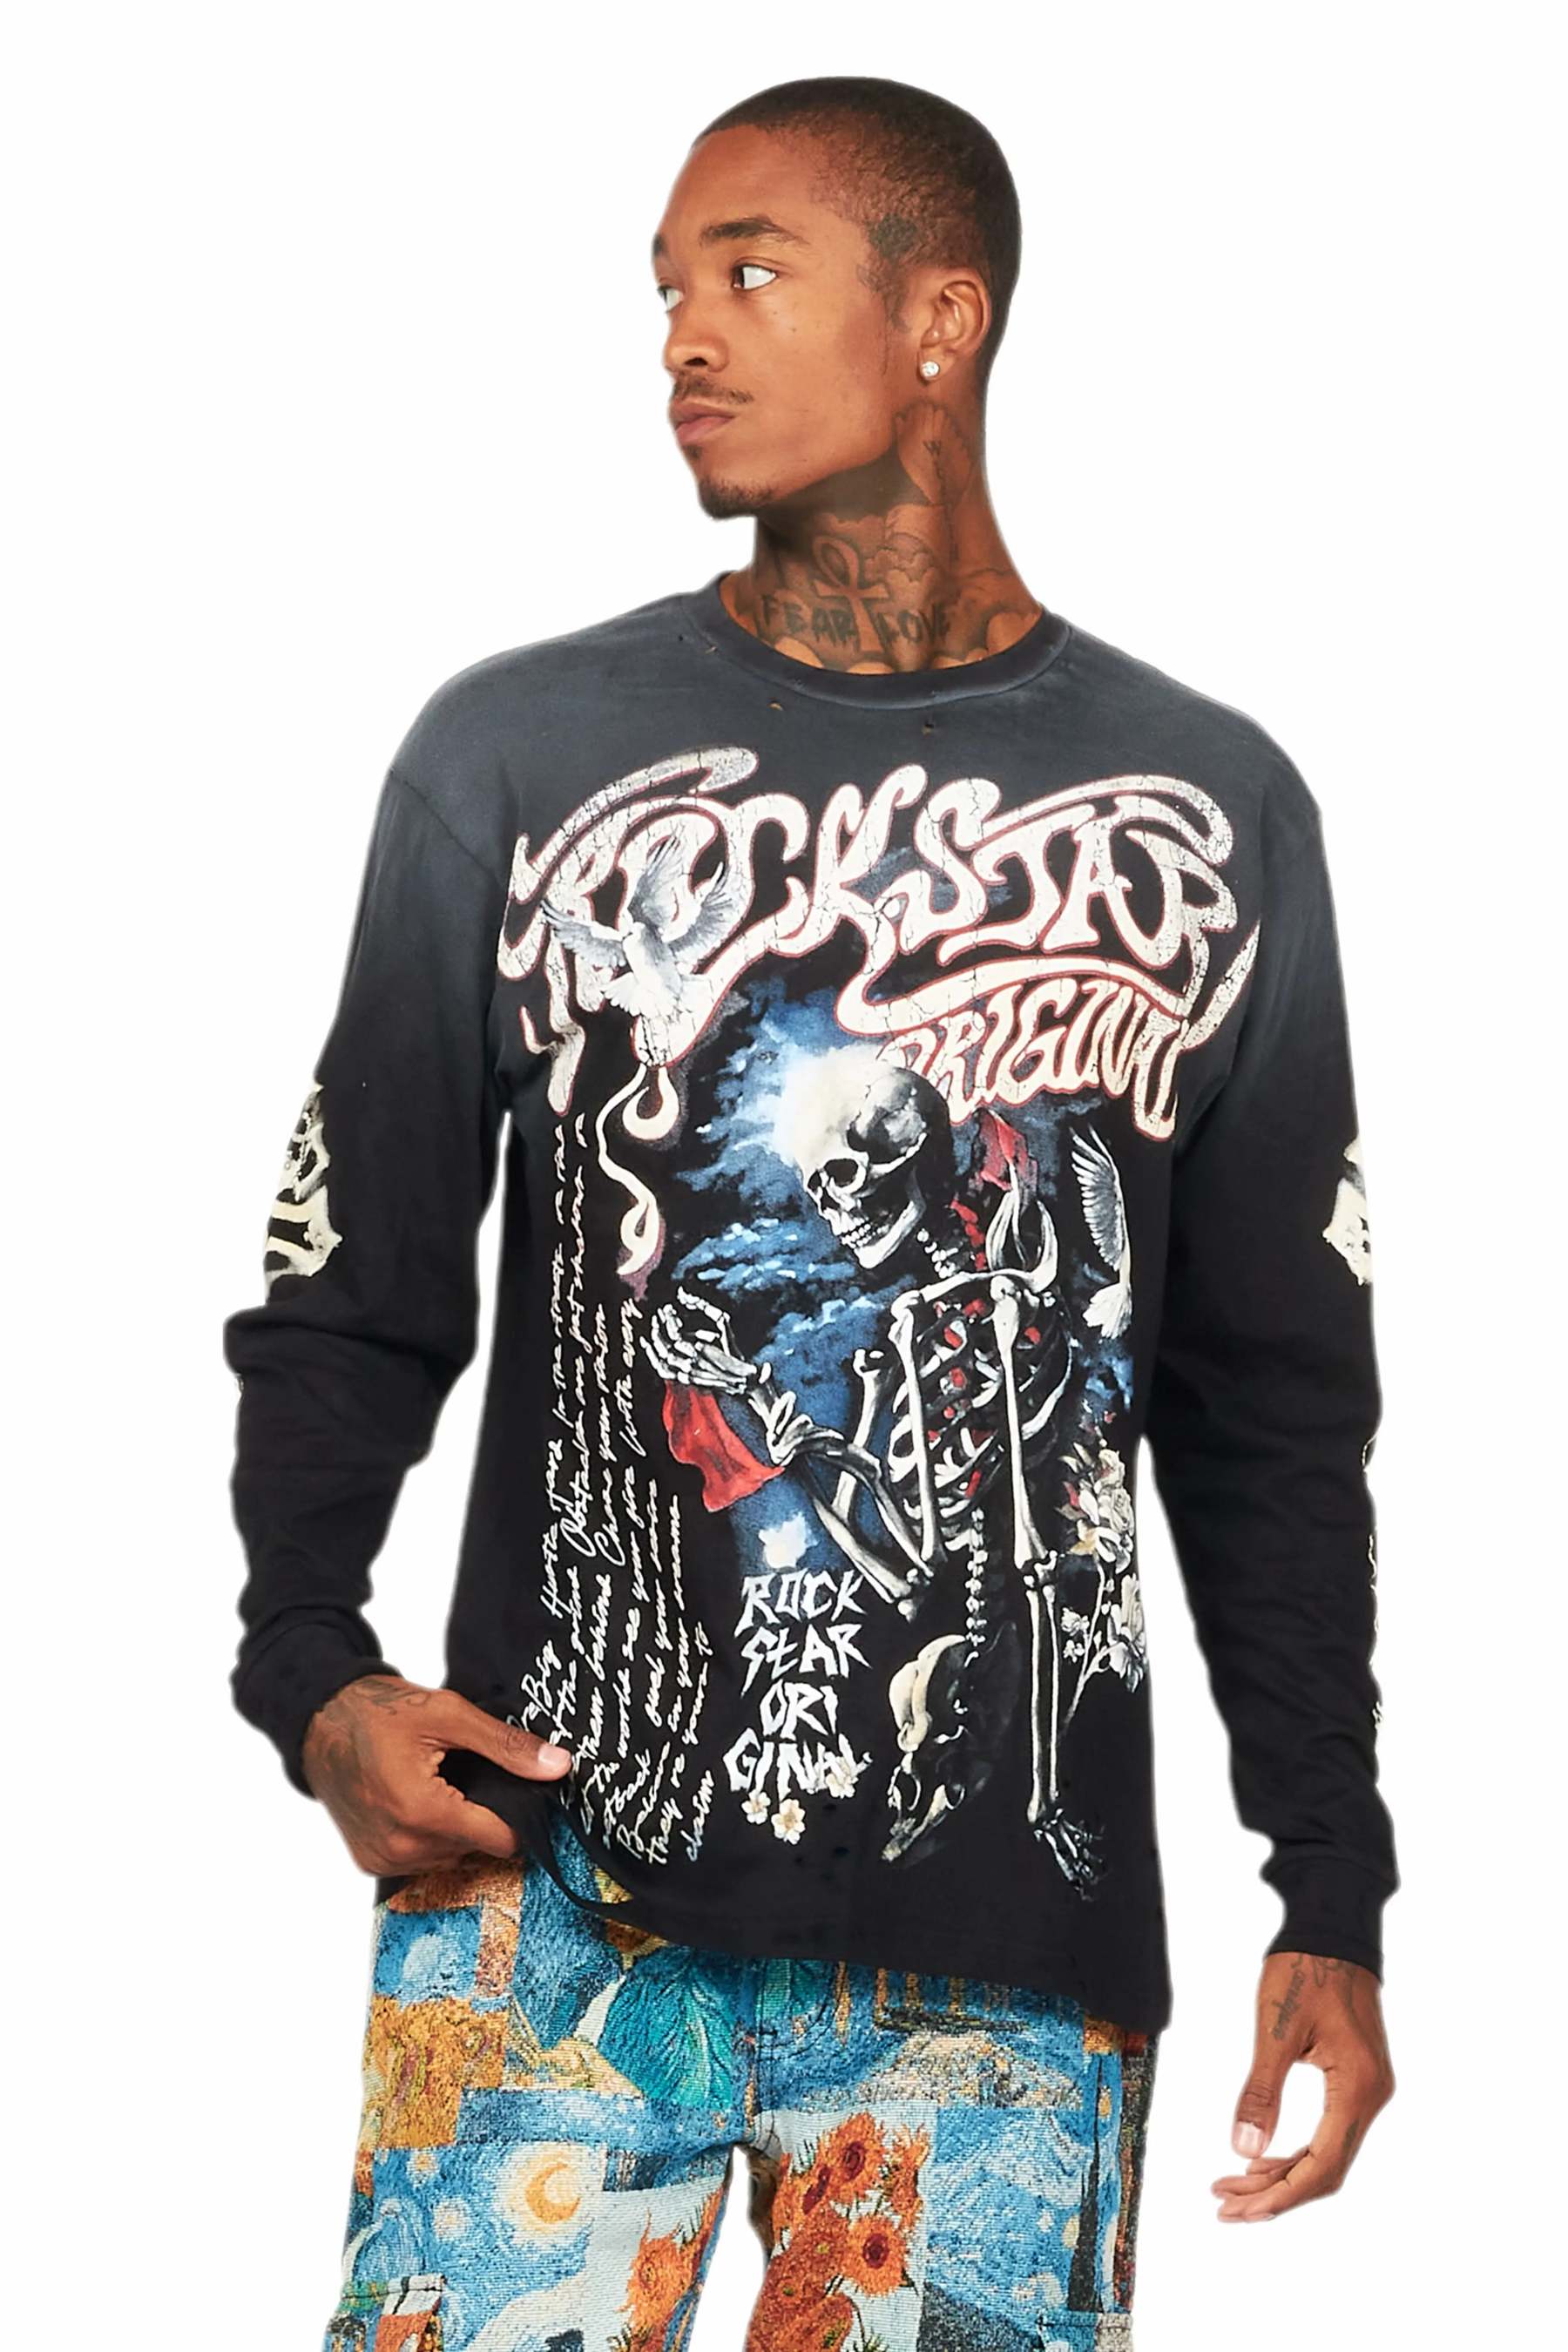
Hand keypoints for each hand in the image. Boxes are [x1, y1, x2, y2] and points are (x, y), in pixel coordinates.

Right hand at [301, 1673, 572, 1876]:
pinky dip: (428, 1835)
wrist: (322, 1721)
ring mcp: (382, 1859)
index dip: (516, 1813)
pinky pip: (422, 1859)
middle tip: (467, 1774)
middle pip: (476, 1847)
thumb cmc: (382, 1712)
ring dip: (455, 1827)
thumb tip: (558, 1766)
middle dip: (482, 1813)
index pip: (500, 1840)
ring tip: (441, 1784)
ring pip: (451, 1856)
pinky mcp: (370, 1862)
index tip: (513, 1786)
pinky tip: (420, 1800)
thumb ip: (507, 1746)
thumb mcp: (450, 1714)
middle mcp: (401, 1846)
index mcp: (422, 1812)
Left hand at [1211, 1950, 1394, 2221]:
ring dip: (1282, 2174)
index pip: (1322, 2165)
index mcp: (1357, 2087)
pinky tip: (1261, 2157)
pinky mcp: (1358, 2080)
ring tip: (1233, 2186)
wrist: (1333, 1929)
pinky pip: (1330, 2131)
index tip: (1239, 2208)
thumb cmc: (1304, 1969)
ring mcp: (1369, 2089)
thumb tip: (1242, 2149)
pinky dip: (1296, 2150)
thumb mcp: (1275, 2029)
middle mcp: (1372, 2096)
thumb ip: (1261, 2092)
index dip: (1280, 2195)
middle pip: (1327, 2169)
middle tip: (1226, 2206)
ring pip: (1328, 2153)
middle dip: (1275, 2192)